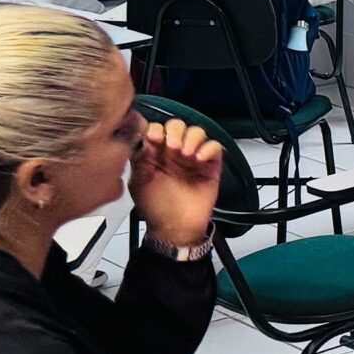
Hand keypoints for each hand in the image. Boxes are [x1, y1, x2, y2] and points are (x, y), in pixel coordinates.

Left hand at [129, 116, 223, 248]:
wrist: (176, 228)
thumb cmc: (156, 209)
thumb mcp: (138, 183)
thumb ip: (139, 160)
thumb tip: (142, 139)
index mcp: (154, 155)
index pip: (156, 129)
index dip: (155, 129)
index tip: (154, 138)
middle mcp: (173, 153)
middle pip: (177, 126)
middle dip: (175, 131)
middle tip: (171, 145)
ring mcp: (192, 158)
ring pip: (197, 132)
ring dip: (192, 138)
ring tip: (186, 153)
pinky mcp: (210, 166)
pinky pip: (215, 147)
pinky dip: (208, 149)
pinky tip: (199, 159)